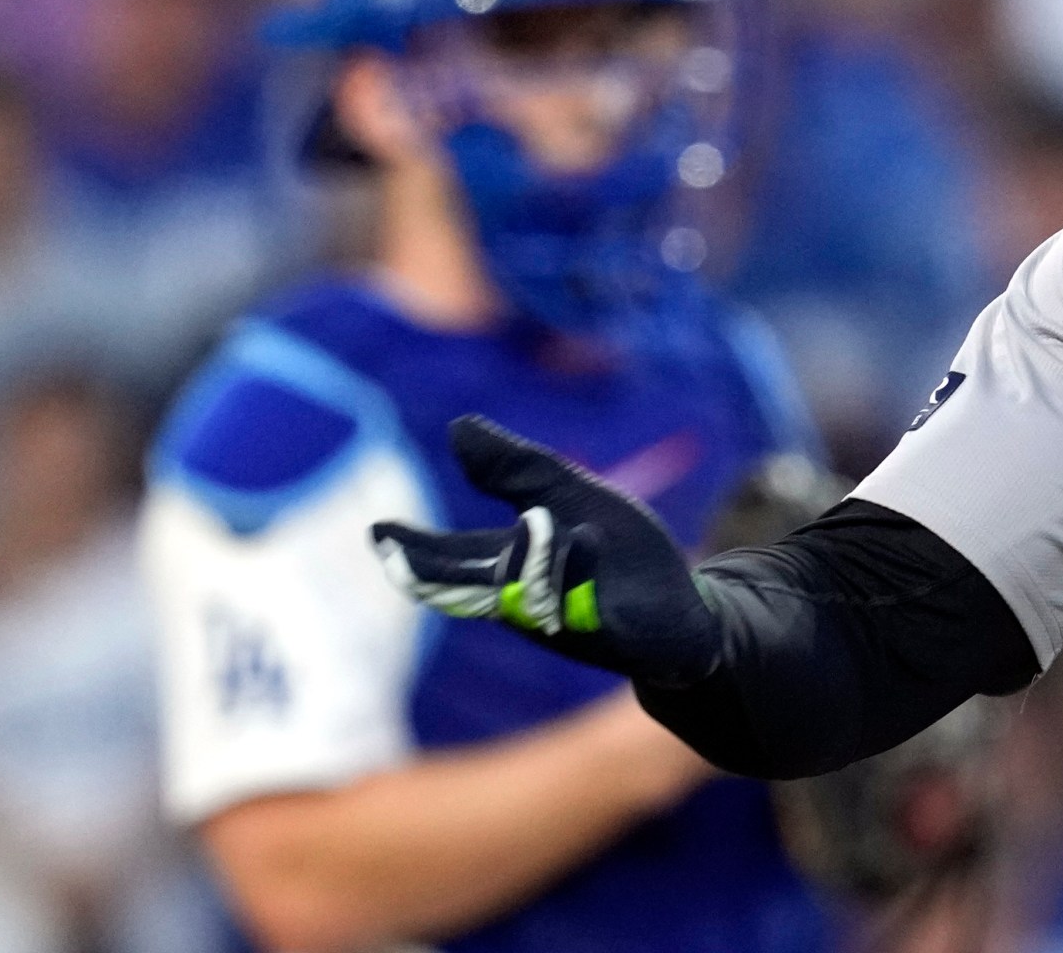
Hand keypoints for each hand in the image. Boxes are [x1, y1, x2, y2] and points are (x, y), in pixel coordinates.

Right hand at [371, 416, 723, 683]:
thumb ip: (517, 468)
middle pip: (472, 586)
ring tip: (535, 522)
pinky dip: (580, 570)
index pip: (452, 558)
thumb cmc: (618, 552)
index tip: (378, 530)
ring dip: (529, 559)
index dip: (415, 548)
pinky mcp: (606, 636)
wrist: (684, 604)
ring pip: (527, 595)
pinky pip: (582, 607)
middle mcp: (525, 600)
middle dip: (438, 572)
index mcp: (510, 566)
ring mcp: (563, 622)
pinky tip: (586, 536)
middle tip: (402, 552)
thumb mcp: (570, 494)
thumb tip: (458, 426)